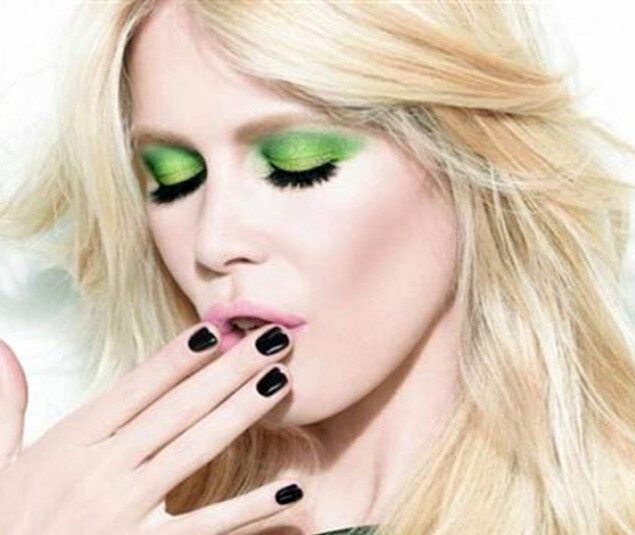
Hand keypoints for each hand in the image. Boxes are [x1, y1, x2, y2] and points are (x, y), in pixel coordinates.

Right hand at [0, 323, 300, 534]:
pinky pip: (207, 526)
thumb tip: (3, 343)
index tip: (216, 328)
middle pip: (178, 410)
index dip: (177, 357)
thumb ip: (7, 403)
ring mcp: (127, 512)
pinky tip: (289, 490)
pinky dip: (250, 510)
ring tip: (281, 380)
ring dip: (242, 413)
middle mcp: (103, 471)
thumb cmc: (6, 522)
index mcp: (71, 443)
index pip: (135, 389)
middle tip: (271, 338)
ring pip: (196, 451)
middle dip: (228, 370)